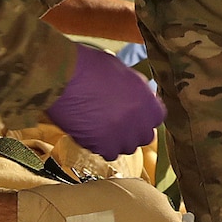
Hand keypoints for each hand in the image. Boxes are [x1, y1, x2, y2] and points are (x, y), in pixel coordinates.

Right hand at [44, 43, 164, 158]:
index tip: (134, 112)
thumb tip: (138, 96)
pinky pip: (107, 153)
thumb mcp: (123, 72)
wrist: (65, 77)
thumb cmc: (90, 67)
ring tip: (101, 126)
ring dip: (116, 139)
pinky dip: (100, 146)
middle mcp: (139, 123)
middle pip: (144, 136)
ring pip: (125, 147)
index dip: (143, 115)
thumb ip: (136, 89)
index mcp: (148, 102)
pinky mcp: (102, 147)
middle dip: (132, 130)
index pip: (156, 118)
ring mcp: (122, 137)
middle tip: (117, 120)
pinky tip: (91, 132)